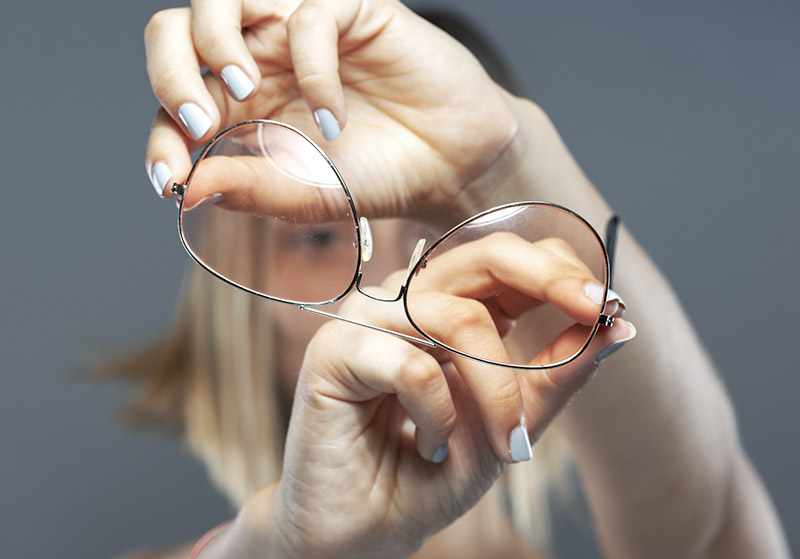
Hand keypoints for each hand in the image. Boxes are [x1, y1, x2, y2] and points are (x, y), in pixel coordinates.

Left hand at [145, 0, 517, 221]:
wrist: (450, 165)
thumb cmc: (379, 176)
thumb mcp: (307, 194)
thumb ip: (252, 188)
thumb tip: (189, 187)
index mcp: (243, 104)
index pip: (175, 99)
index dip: (161, 136)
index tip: (169, 180)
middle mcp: (262, 58)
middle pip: (179, 31)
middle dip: (169, 73)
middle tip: (196, 122)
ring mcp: (301, 30)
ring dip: (218, 45)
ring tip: (245, 96)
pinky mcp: (350, 10)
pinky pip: (309, 17)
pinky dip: (312, 70)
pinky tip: (333, 119)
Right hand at [227, 233, 632, 558]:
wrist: (366, 532)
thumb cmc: (429, 474)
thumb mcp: (511, 419)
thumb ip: (555, 372)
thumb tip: (620, 325)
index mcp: (446, 305)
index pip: (507, 256)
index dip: (560, 269)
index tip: (611, 306)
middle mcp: (406, 299)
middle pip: (485, 257)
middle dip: (549, 282)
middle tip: (596, 314)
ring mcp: (366, 318)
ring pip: (455, 317)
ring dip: (495, 388)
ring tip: (503, 442)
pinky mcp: (333, 350)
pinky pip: (412, 367)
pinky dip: (437, 415)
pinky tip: (428, 446)